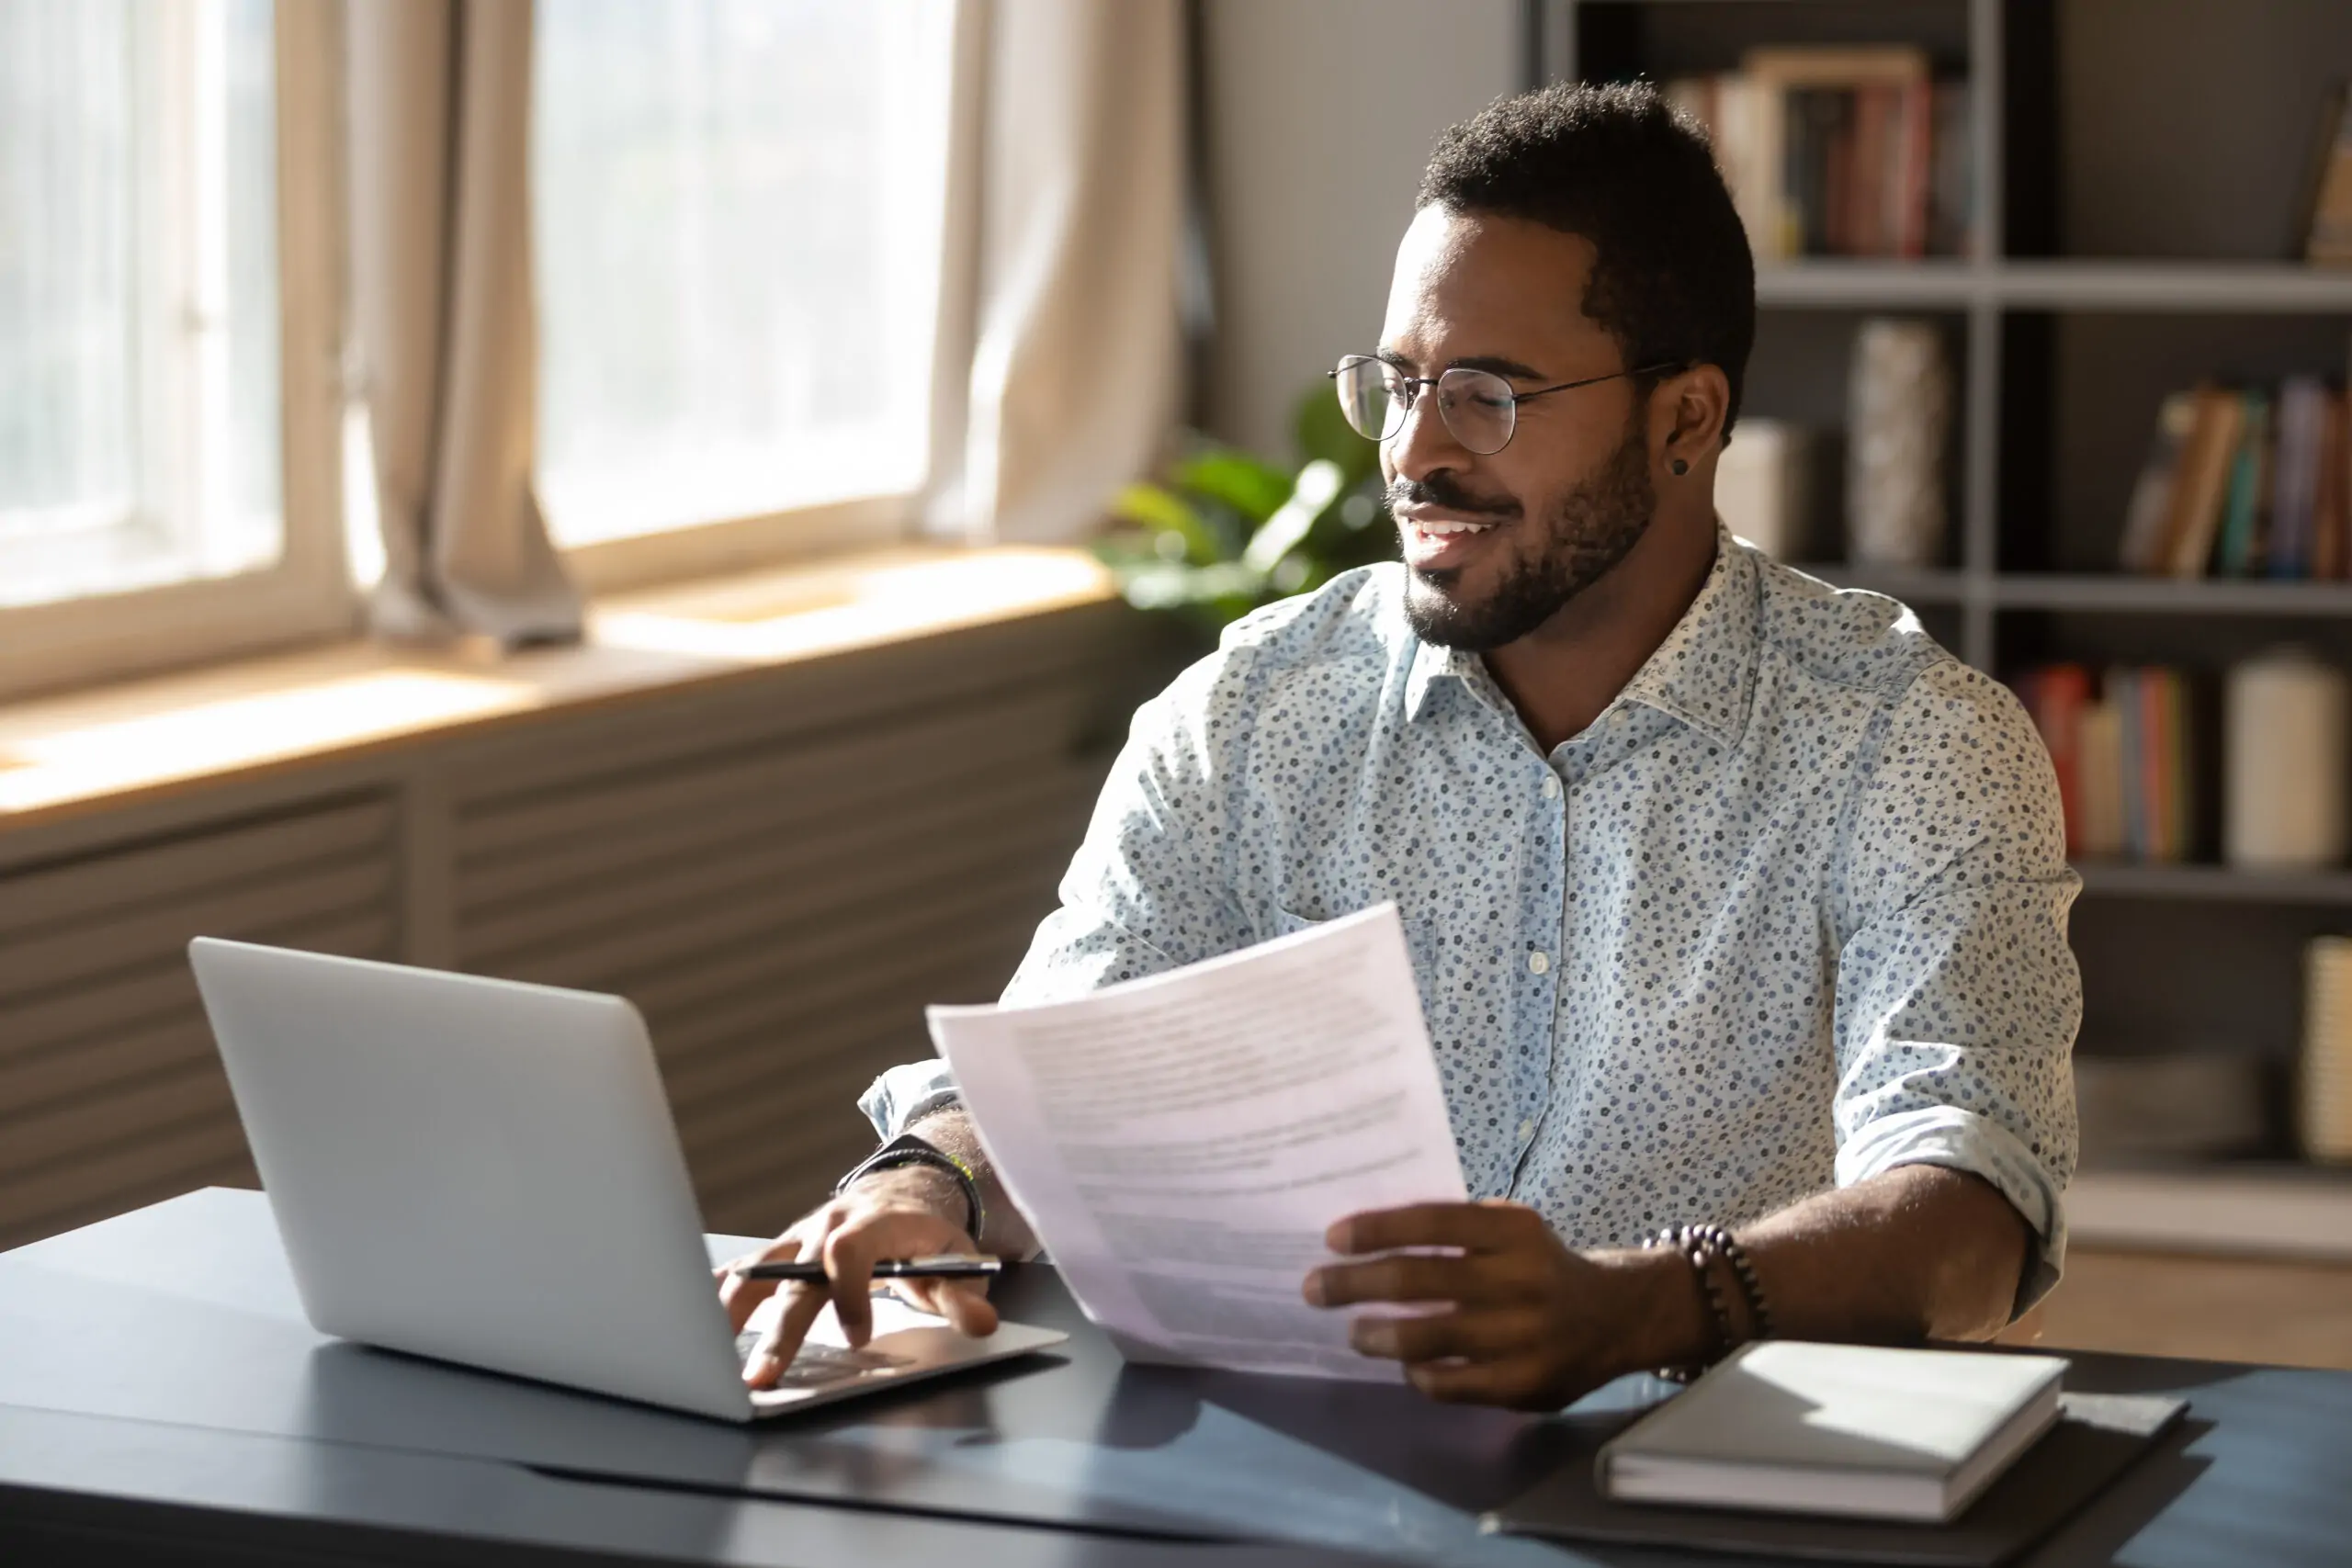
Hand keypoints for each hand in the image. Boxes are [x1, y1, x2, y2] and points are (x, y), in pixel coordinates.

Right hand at [717, 1167, 997, 1388]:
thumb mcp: (957, 1264)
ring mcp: (800, 1238)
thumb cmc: (928, 1239)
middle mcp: (829, 1226)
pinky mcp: (783, 1251)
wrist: (903, 1194)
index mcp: (875, 1224)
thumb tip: (982, 1326)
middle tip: (762, 1376)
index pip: (851, 1251)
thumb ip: (965, 1298)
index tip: (859, 1337)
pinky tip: (693, 1320)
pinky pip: (745, 1269)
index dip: (850, 1292)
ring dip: (733, 1314)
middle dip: (781, 1328)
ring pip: (760, 1271)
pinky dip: (720, 1293)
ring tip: (707, 1354)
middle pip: (798, 1276)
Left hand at [1302, 1199, 1677, 1409]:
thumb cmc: (1540, 1265)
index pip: (1432, 1222)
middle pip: (1418, 1280)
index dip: (1376, 1229)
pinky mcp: (1525, 1384)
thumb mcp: (1511, 1229)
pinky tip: (1404, 1364)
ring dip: (1377, 1335)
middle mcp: (1520, 1279)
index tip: (1332, 1238)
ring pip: (1429, 1338)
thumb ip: (1456, 1231)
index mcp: (1513, 1230)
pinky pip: (1451, 1384)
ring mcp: (1523, 1336)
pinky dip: (1419, 1373)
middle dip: (1355, 1284)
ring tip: (1352, 1333)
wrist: (1617, 1317)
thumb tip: (1367, 1239)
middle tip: (1315, 1287)